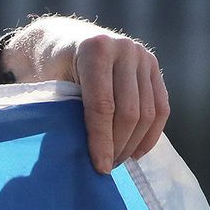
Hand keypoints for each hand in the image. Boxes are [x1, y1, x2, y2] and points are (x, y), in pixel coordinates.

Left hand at [3, 16, 169, 172]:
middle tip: (107, 168)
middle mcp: (123, 49)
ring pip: (148, 111)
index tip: (101, 168)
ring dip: (134, 143)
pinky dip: (151, 133)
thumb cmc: (51, 70)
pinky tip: (137, 152)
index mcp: (94, 50)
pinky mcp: (153, 65)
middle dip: (119, 145)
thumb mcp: (47, 87)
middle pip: (130, 111)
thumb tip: (75, 157)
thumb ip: (61, 113)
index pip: (103, 106)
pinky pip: (161, 106)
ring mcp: (142, 56)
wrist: (65, 41)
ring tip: (118, 160)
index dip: (102, 141)